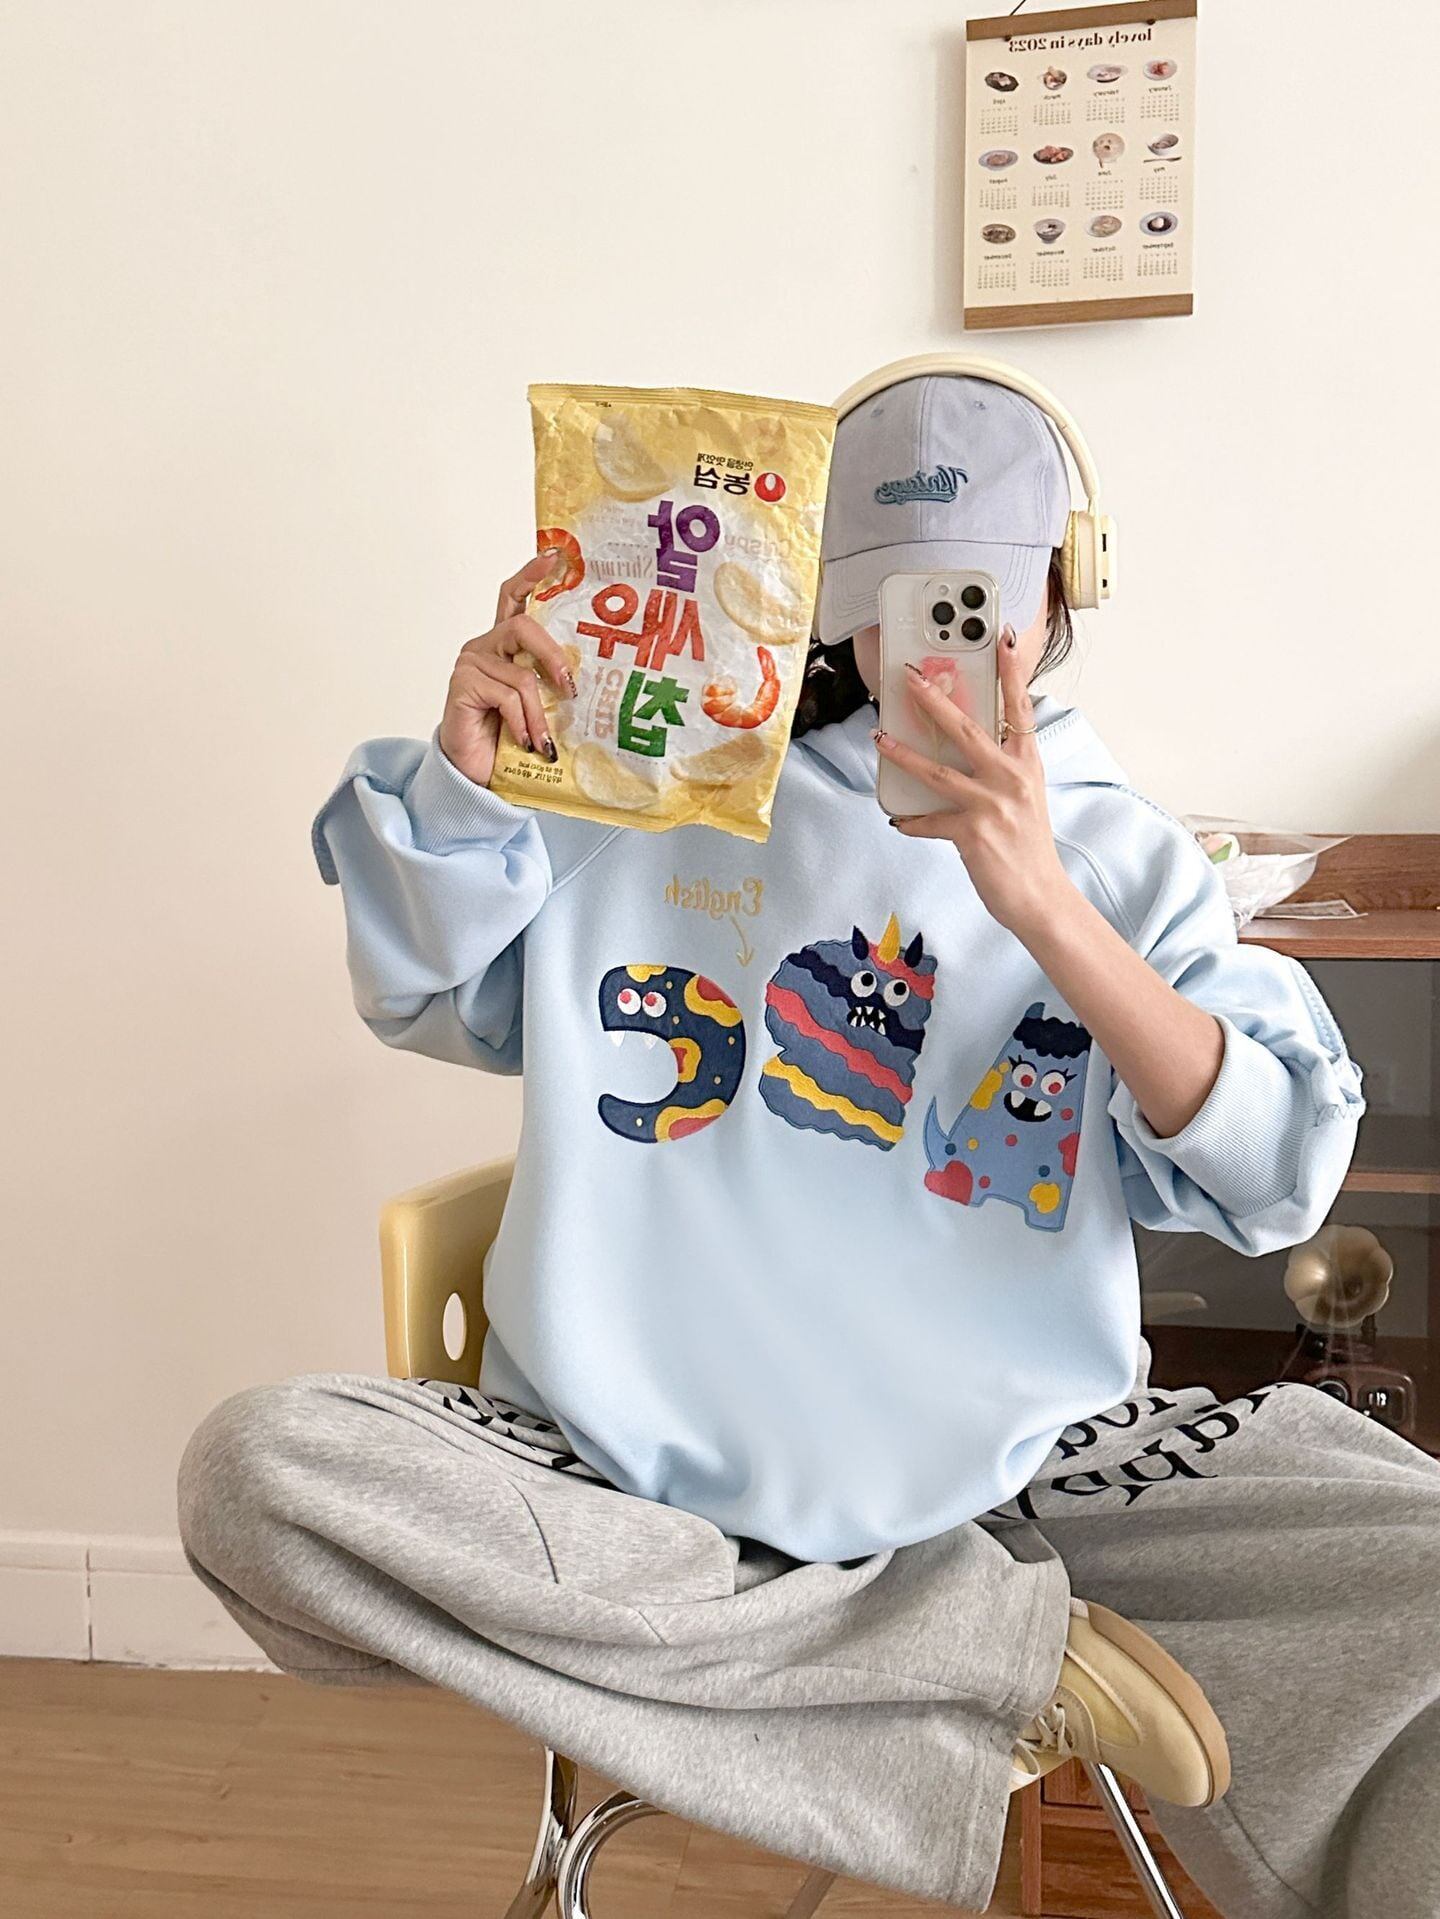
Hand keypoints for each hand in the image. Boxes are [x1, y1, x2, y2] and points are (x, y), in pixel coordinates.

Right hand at [438, 553, 579, 787]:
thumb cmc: (509, 740)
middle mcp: (485, 647)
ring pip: (521, 675)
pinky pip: (507, 696)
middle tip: (569, 687)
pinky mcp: (462, 684)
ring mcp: (471, 664)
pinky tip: (525, 741)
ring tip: (544, 742)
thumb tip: (585, 678)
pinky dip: (523, 722)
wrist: (474, 775)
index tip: (552, 556)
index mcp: (505, 647)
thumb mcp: (539, 706)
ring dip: (539, 713)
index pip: (514, 599)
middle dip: (553, 657)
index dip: (530, 575)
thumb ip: (550, 683)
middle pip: (523, 628)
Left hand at [874, 625, 1075, 938]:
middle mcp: (1012, 778)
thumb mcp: (1025, 795)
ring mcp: (992, 804)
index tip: (1000, 638)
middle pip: (966, 728)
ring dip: (903, 753)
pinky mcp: (971, 833)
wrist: (1039, 895)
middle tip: (910, 677)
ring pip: (938, 770)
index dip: (1010, 672)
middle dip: (933, 700)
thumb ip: (1002, 766)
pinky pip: (928, 820)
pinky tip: (897, 817)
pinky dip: (911, 819)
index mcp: (1028, 763)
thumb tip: (964, 745)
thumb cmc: (1029, 845)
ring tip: (879, 738)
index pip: (1019, 708)